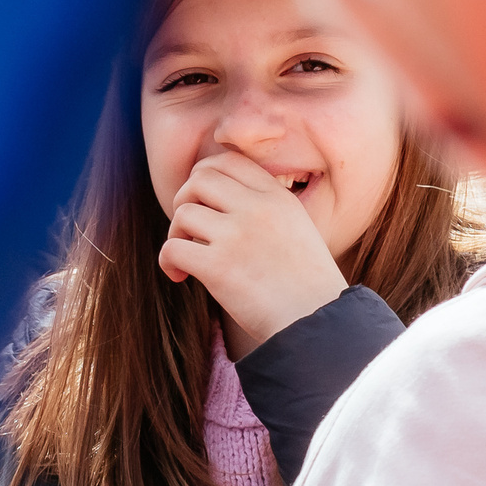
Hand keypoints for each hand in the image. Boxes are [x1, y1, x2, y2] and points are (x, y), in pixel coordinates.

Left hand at [156, 151, 347, 356]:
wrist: (318, 324)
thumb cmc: (306, 287)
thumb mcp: (297, 231)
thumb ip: (264, 212)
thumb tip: (216, 204)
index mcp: (278, 198)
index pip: (228, 161)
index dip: (204, 176)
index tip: (203, 202)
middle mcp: (257, 209)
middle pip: (199, 179)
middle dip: (185, 200)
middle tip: (190, 230)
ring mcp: (237, 236)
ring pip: (182, 213)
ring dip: (176, 235)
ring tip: (189, 258)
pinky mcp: (218, 267)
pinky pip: (172, 248)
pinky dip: (167, 261)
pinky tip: (180, 276)